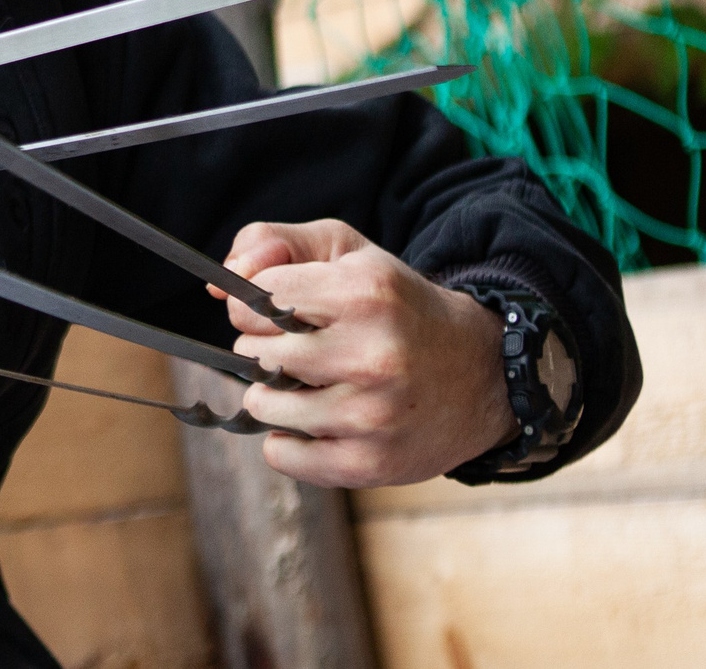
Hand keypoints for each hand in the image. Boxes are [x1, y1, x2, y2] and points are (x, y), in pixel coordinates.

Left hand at [214, 219, 516, 488]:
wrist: (483, 374)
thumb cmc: (398, 308)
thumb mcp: (347, 253)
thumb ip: (274, 243)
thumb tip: (222, 282)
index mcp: (364, 293)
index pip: (255, 299)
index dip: (257, 305)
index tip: (280, 313)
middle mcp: (371, 354)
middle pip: (253, 352)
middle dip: (264, 348)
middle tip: (301, 349)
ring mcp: (372, 414)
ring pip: (261, 404)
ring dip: (273, 395)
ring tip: (308, 385)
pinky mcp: (371, 463)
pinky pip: (282, 454)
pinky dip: (287, 440)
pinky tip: (317, 421)